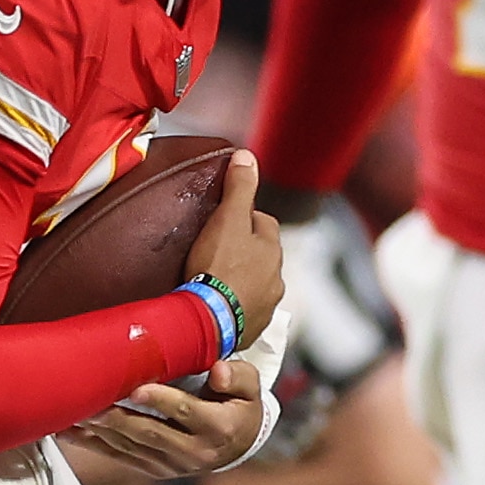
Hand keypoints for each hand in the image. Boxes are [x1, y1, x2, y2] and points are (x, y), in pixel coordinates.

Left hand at [66, 354, 266, 478]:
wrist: (239, 444)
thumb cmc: (238, 406)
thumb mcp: (250, 387)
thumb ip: (238, 376)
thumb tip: (219, 372)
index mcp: (218, 428)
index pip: (184, 411)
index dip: (159, 400)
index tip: (135, 388)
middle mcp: (194, 452)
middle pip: (149, 432)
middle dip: (116, 417)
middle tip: (89, 401)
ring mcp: (171, 465)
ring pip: (129, 447)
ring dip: (98, 431)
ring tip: (73, 412)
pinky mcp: (153, 469)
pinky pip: (119, 457)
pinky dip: (92, 445)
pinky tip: (68, 432)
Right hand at [189, 151, 284, 339]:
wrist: (209, 320)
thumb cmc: (217, 268)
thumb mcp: (226, 219)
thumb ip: (239, 188)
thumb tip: (247, 156)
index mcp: (272, 248)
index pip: (262, 222)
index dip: (243, 218)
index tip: (223, 220)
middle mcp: (276, 277)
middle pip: (261, 255)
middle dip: (246, 250)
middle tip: (216, 250)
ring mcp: (266, 305)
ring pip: (257, 283)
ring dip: (242, 280)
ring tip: (216, 280)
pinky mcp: (253, 328)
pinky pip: (247, 310)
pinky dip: (236, 305)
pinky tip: (218, 304)